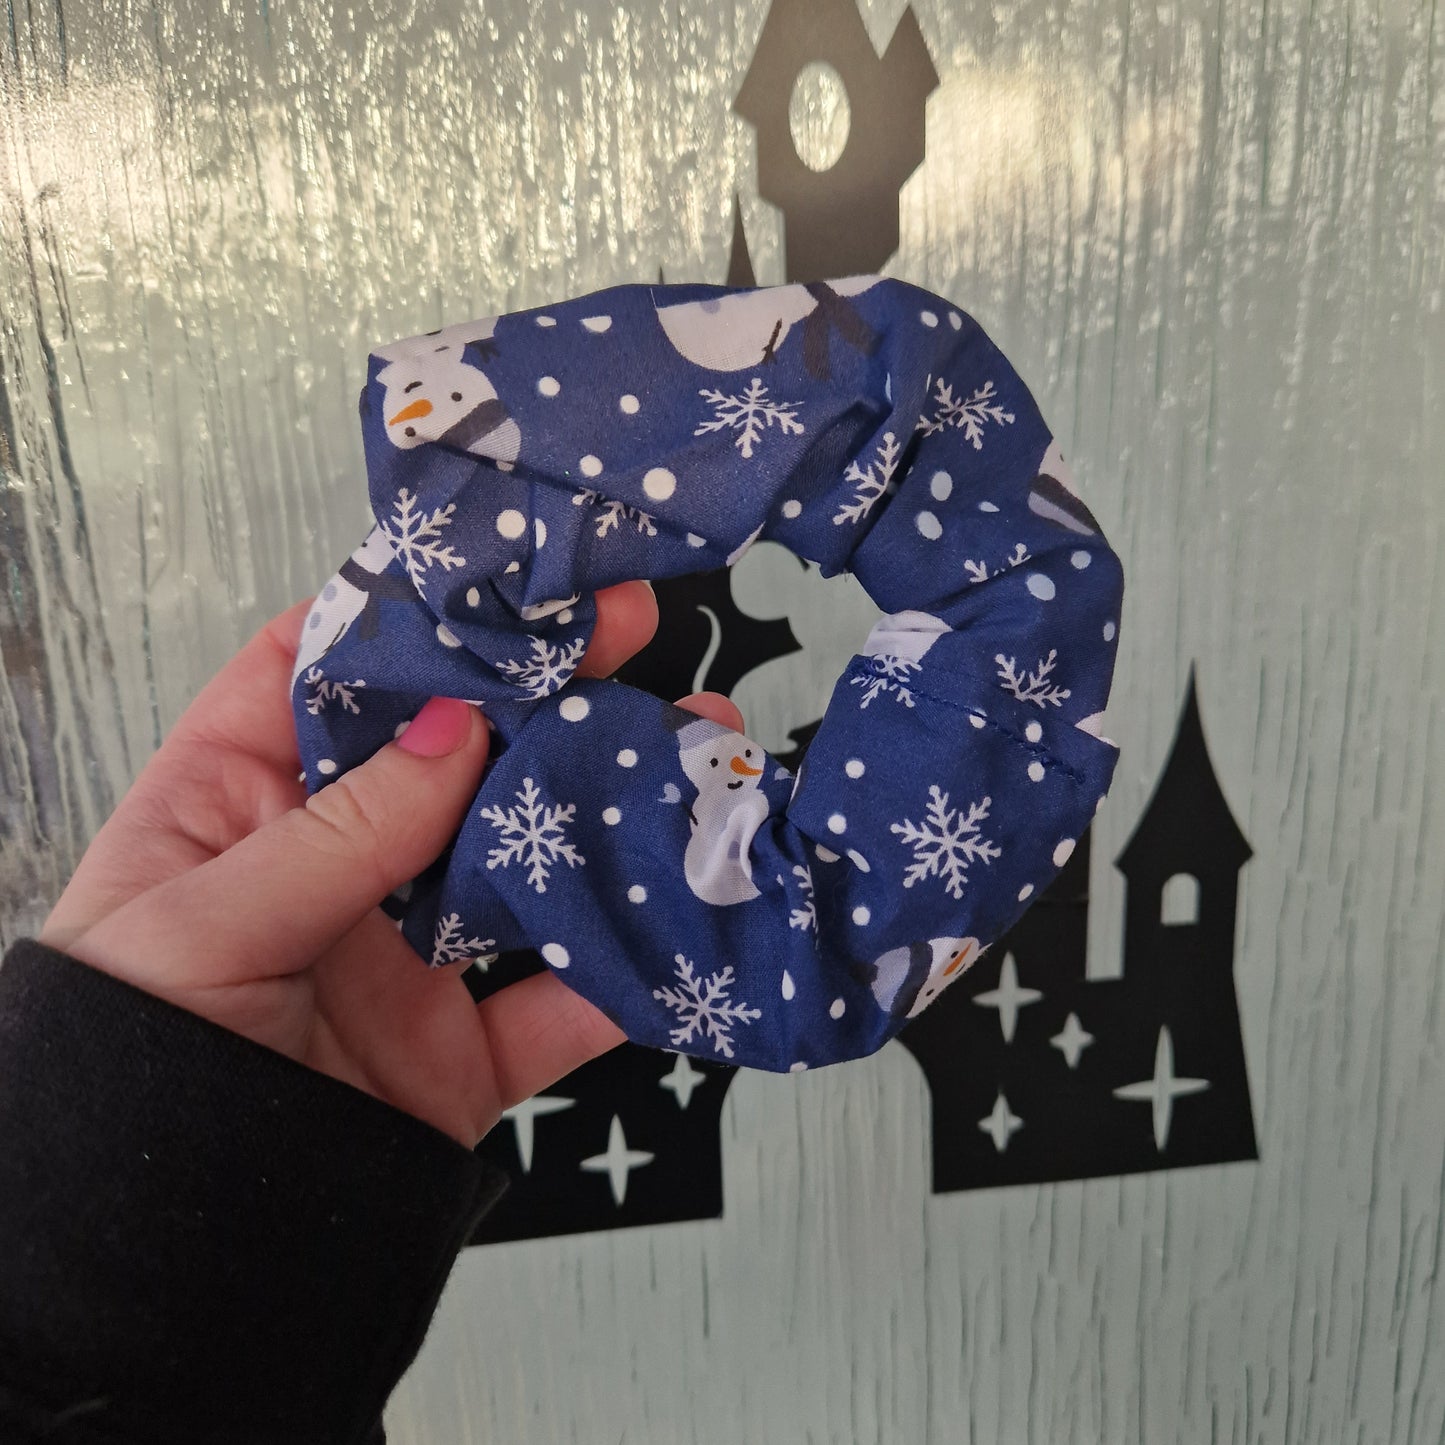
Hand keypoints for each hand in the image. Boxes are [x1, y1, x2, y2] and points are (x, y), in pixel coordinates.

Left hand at [40, 585, 743, 1148]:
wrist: (162, 1267)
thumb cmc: (123, 1069)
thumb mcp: (201, 929)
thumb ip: (338, 832)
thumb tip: (456, 727)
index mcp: (239, 807)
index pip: (320, 676)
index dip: (404, 614)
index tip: (495, 570)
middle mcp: (336, 865)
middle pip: (453, 754)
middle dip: (540, 690)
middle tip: (626, 633)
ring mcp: (410, 955)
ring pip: (527, 863)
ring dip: (612, 811)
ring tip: (694, 749)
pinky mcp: (465, 1050)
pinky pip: (563, 1001)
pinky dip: (631, 967)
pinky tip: (689, 906)